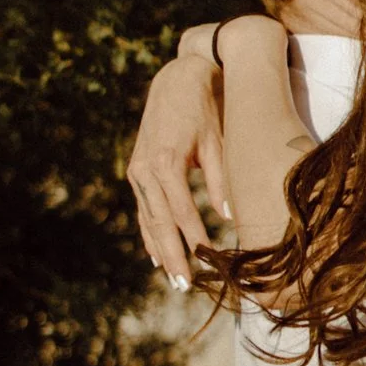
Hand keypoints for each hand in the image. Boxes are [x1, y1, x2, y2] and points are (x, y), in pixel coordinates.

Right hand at [126, 33, 226, 289]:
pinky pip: (144, 210)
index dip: (193, 239)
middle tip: (185, 286)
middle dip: (173, 256)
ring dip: (161, 251)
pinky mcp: (137, 171)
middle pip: (159, 222)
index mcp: (166, 161)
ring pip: (148, 220)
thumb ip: (221, 180)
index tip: (208, 262)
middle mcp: (145, 169)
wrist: (178, 80)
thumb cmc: (206, 109)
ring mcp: (137, 171)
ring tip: (175, 280)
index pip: (181, 211)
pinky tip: (157, 257)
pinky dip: (150, 234)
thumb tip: (229, 217)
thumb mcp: (218, 142)